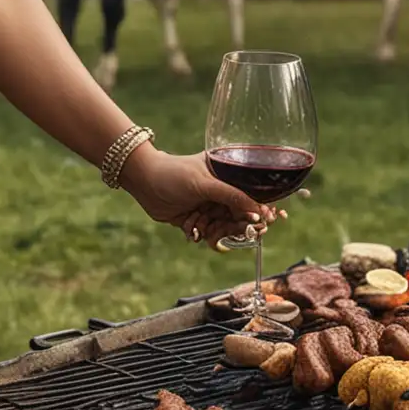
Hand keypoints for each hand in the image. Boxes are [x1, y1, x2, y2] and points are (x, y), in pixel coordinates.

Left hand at [119, 144, 280, 248]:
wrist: (143, 182)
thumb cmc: (174, 174)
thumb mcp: (205, 183)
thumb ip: (231, 195)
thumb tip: (257, 211)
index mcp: (226, 175)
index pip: (250, 194)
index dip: (259, 208)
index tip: (265, 221)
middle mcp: (220, 191)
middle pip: (240, 214)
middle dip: (237, 225)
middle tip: (232, 231)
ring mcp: (209, 206)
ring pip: (224, 227)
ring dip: (217, 232)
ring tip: (205, 229)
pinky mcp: (197, 220)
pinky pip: (208, 234)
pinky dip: (202, 235)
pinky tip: (193, 231)